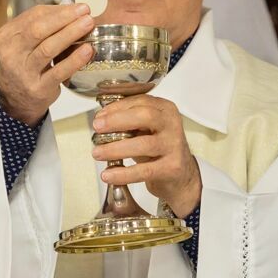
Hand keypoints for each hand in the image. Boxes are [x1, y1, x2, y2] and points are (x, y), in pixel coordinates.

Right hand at [0, 2, 96, 124]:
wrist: (14, 98)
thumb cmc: (25, 64)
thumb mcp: (24, 43)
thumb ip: (42, 26)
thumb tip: (74, 10)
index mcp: (6, 36)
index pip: (33, 16)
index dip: (58, 9)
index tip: (78, 6)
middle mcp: (11, 53)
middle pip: (38, 30)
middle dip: (64, 18)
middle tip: (85, 11)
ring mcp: (24, 72)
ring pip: (48, 49)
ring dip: (71, 33)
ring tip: (88, 24)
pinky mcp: (38, 88)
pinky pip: (58, 71)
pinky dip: (75, 59)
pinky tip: (88, 50)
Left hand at [92, 94, 202, 216]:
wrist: (180, 175)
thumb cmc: (159, 148)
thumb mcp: (147, 129)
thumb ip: (128, 121)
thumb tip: (101, 119)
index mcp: (165, 110)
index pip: (141, 101)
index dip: (117, 108)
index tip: (99, 116)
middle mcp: (172, 124)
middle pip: (145, 116)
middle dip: (117, 121)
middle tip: (97, 129)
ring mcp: (174, 146)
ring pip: (143, 144)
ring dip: (116, 149)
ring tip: (97, 153)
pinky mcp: (172, 168)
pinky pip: (144, 170)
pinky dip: (123, 173)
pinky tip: (109, 174)